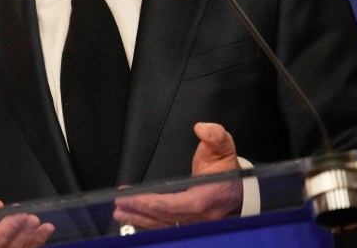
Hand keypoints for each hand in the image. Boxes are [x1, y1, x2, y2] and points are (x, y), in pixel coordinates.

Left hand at [112, 122, 242, 229]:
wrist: (236, 189)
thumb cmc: (225, 169)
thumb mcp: (223, 148)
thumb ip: (215, 136)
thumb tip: (202, 129)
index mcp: (211, 197)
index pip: (184, 205)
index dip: (161, 204)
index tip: (139, 197)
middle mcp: (204, 216)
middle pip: (170, 218)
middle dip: (143, 211)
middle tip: (120, 203)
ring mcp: (196, 223)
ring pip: (165, 226)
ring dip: (141, 219)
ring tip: (119, 212)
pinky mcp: (188, 225)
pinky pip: (166, 227)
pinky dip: (147, 223)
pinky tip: (131, 218)